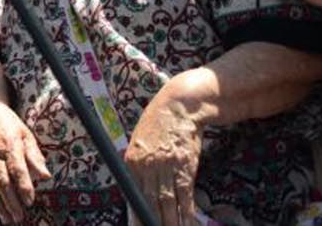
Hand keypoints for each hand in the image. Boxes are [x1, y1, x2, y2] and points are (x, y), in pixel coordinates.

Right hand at [0, 100, 48, 223]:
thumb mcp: (24, 133)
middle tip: (18, 216)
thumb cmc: (4, 121)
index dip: (24, 187)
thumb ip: (34, 155)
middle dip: (10, 201)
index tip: (29, 201)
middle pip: (2, 180)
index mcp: (10, 143)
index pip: (18, 169)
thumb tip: (45, 175)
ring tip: (6, 217)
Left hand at [125, 73, 208, 225]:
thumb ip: (137, 166)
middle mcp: (147, 167)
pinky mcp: (185, 167)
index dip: (137, 214)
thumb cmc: (158, 125)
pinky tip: (189, 223)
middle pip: (150, 203)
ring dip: (171, 222)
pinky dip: (187, 212)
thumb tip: (135, 188)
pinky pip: (185, 195)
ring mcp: (166, 167)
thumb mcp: (139, 143)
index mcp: (132, 162)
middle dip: (153, 222)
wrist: (178, 106)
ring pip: (168, 203)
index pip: (133, 195)